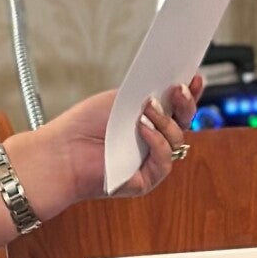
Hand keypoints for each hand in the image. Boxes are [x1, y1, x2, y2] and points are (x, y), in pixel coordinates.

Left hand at [14, 80, 202, 216]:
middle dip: (186, 105)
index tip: (195, 77)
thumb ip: (149, 94)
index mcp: (148, 123)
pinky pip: (163, 162)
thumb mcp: (121, 99)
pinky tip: (143, 129)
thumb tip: (172, 84)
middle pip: (183, 125)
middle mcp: (152, 144)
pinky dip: (156, 143)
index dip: (189, 95)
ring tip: (148, 109)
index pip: (176, 109)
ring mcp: (150, 163)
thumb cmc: (84, 126)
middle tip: (179, 88)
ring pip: (176, 141)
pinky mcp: (145, 180)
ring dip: (165, 122)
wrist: (61, 151)